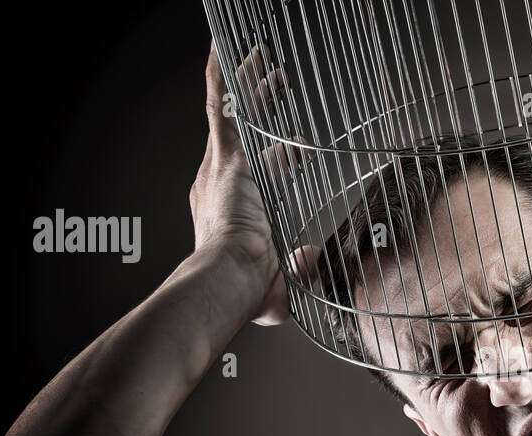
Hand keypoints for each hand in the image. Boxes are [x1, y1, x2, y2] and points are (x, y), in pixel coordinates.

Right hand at [190, 43, 308, 325]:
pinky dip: (220, 76)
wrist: (229, 278)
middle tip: (275, 79)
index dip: (281, 155)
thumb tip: (314, 259)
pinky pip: (219, 106)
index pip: (259, 171)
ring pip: (232, 112)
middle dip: (257, 102)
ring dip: (247, 83)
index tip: (301, 145)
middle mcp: (218, 184)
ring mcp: (219, 168)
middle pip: (240, 130)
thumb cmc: (246, 291)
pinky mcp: (224, 157)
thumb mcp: (283, 283)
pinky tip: (225, 48)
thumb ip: (300, 270)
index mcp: (230, 211)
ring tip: (262, 55)